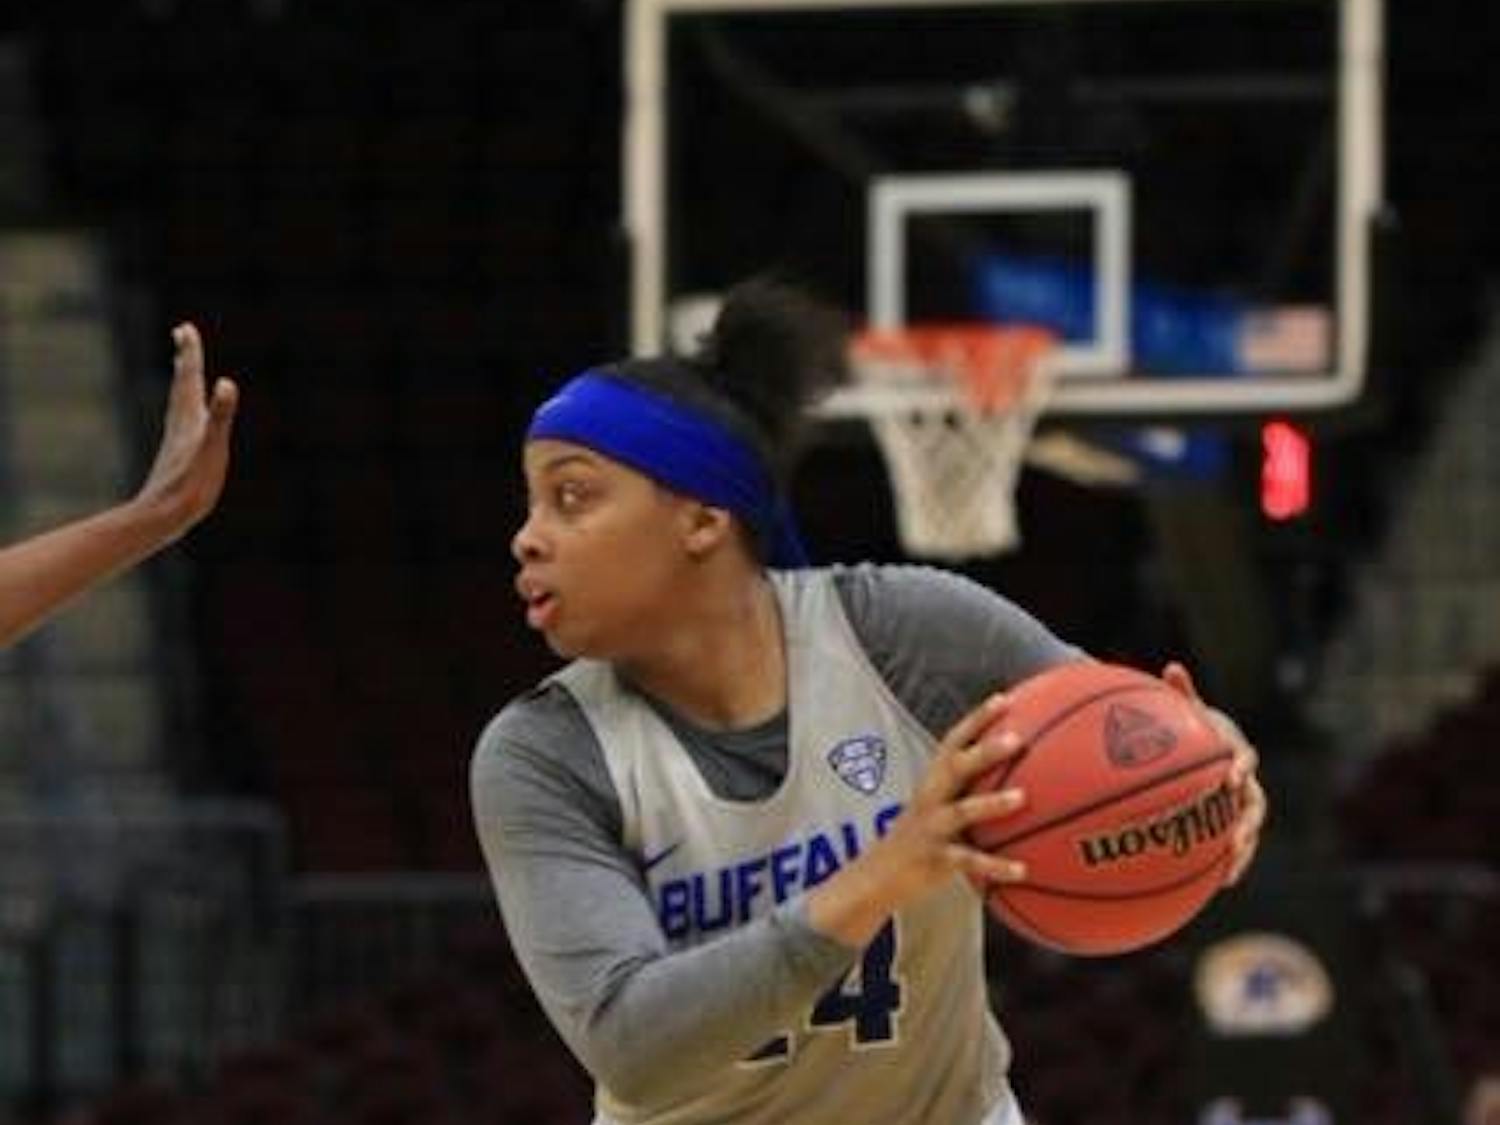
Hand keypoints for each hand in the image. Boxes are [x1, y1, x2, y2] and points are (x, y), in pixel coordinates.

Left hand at [134, 323, 238, 536]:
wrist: (163, 517)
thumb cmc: (190, 485)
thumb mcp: (212, 448)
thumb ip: (220, 416)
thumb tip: (226, 383)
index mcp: (189, 418)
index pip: (190, 378)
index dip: (190, 354)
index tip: (185, 329)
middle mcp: (181, 424)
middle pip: (182, 385)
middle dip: (186, 360)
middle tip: (183, 336)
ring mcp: (179, 440)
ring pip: (181, 402)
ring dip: (184, 382)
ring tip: (186, 370)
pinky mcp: (181, 456)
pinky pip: (185, 421)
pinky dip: (188, 409)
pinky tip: (190, 419)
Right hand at [808, 692, 1028, 946]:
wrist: (877, 876)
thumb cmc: (922, 836)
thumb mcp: (938, 805)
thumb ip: (970, 788)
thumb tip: (1020, 775)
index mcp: (934, 780)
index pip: (955, 740)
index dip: (977, 719)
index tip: (1004, 699)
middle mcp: (931, 798)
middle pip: (956, 767)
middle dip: (985, 751)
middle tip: (1016, 739)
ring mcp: (932, 828)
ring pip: (962, 811)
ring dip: (992, 803)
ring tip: (1022, 798)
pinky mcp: (936, 859)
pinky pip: (969, 861)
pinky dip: (996, 866)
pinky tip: (1023, 869)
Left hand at [1162, 662, 1266, 886]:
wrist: (1210, 746)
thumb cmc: (1195, 728)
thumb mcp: (1188, 712)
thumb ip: (1183, 694)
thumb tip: (1172, 666)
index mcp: (1237, 753)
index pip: (1245, 759)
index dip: (1241, 767)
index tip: (1231, 776)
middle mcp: (1246, 783)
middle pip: (1255, 805)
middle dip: (1248, 823)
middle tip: (1236, 837)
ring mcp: (1242, 806)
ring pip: (1249, 832)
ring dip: (1243, 852)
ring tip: (1229, 872)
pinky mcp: (1233, 825)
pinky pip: (1234, 847)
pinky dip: (1228, 865)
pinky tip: (1217, 885)